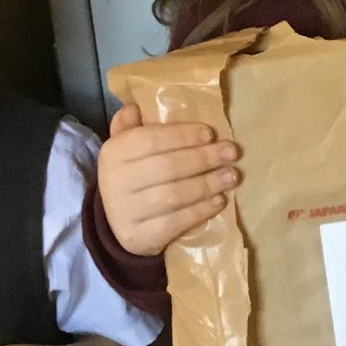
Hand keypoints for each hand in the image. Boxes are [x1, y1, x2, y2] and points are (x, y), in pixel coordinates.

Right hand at [96, 103, 240, 257]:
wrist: (118, 227)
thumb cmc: (134, 179)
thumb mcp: (127, 151)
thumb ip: (131, 128)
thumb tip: (134, 107)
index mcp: (114, 153)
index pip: (150, 139)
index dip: (182, 136)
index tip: (210, 133)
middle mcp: (115, 182)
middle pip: (167, 167)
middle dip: (203, 158)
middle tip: (232, 153)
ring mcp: (126, 212)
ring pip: (173, 195)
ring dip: (207, 184)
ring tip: (232, 177)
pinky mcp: (140, 238)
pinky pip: (176, 222)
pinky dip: (201, 211)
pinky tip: (219, 201)